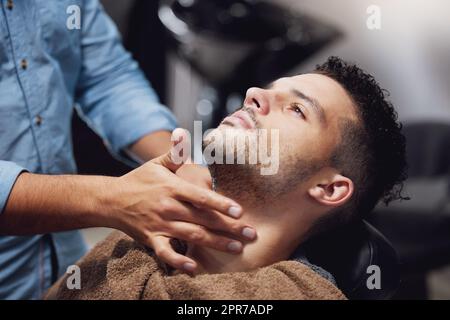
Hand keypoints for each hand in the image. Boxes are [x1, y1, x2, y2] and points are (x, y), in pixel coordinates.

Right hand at [106, 129, 256, 272]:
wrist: (110, 200)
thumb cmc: (139, 180)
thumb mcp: (157, 164)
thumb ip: (174, 152)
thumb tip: (183, 132)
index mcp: (172, 187)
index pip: (201, 197)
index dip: (220, 204)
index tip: (239, 211)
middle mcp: (168, 207)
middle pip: (203, 219)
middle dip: (229, 227)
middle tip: (251, 234)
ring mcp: (160, 225)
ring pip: (192, 236)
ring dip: (216, 243)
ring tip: (237, 248)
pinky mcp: (152, 239)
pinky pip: (166, 253)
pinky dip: (179, 261)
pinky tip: (194, 268)